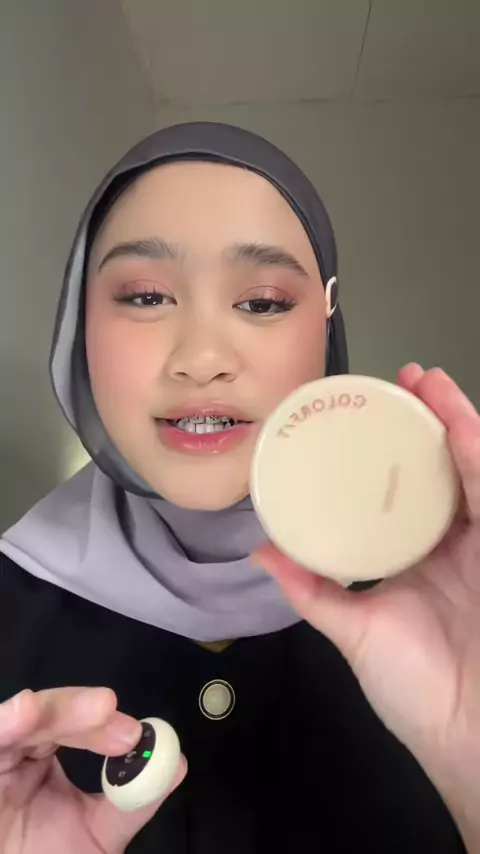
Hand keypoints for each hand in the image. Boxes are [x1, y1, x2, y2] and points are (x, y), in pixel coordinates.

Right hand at [0, 687, 186, 853]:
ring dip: (52, 711)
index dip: (98, 724)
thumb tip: (177, 763)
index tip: (133, 732)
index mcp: (39, 763)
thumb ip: (133, 802)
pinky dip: (7, 723)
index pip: (70, 727)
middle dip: (77, 710)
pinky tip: (23, 712)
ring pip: (17, 723)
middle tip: (110, 709)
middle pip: (43, 717)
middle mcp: (14, 758)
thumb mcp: (99, 836)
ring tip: (88, 706)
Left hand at [255, 366, 479, 839]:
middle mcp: (452, 542)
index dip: (390, 454)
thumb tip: (260, 552)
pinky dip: (474, 451)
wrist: (468, 732)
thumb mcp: (354, 630)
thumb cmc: (415, 689)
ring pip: (470, 468)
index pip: (403, 492)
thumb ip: (312, 589)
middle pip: (440, 469)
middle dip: (424, 422)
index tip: (362, 419)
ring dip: (452, 420)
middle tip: (400, 382)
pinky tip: (456, 420)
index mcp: (416, 558)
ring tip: (425, 381)